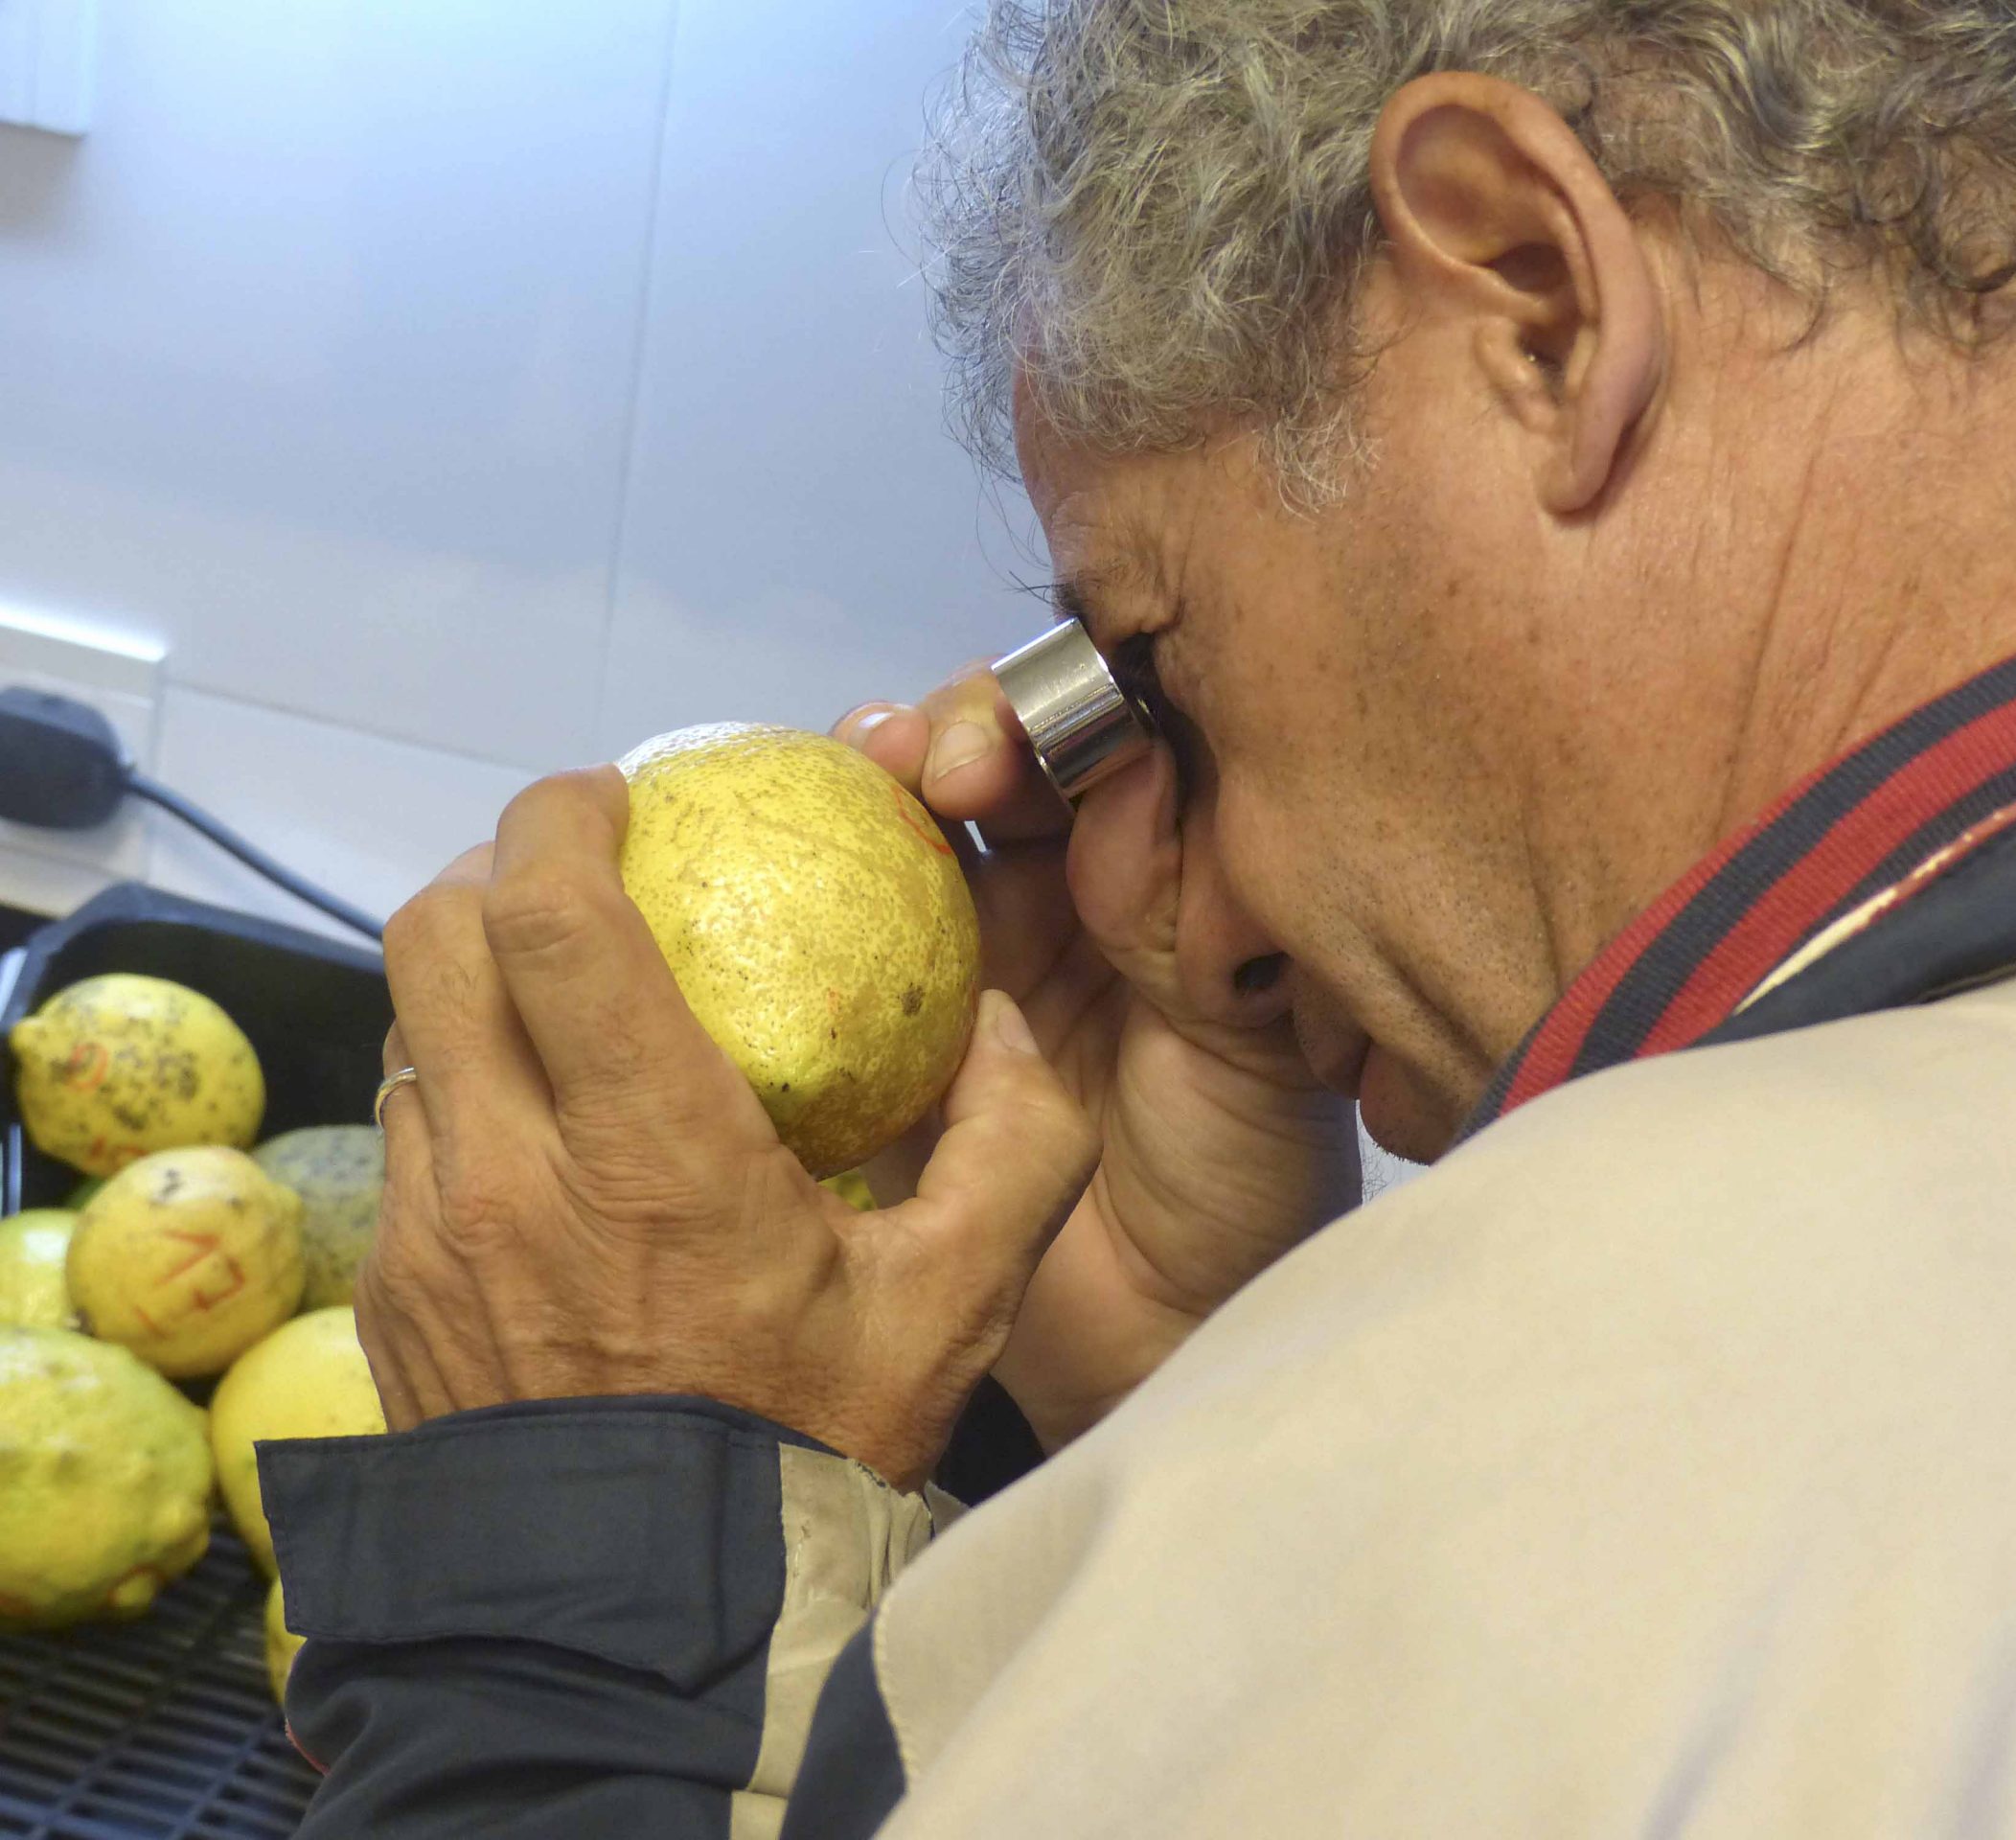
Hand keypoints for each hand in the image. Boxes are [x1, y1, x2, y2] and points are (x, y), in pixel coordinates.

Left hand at [361, 769, 1099, 1490]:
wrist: (661, 1624)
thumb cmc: (807, 1450)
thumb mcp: (953, 1305)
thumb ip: (1018, 1146)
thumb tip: (1006, 1026)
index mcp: (648, 1152)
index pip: (546, 917)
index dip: (559, 816)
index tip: (610, 795)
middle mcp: (510, 1176)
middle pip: (432, 938)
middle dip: (491, 869)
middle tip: (574, 873)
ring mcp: (436, 1239)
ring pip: (410, 1036)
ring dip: (472, 987)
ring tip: (560, 1008)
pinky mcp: (400, 1298)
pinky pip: (409, 1140)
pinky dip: (462, 1092)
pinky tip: (541, 1140)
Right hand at [834, 676, 1359, 1451]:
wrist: (1162, 1334)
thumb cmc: (1239, 1186)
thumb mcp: (1248, 1035)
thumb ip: (1187, 908)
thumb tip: (1131, 767)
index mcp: (1161, 875)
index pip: (1105, 746)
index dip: (1066, 709)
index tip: (1044, 734)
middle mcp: (1060, 895)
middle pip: (995, 759)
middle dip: (963, 728)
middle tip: (941, 762)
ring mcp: (964, 956)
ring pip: (907, 823)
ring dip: (879, 770)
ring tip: (872, 759)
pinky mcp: (884, 1027)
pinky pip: (834, 937)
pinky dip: (808, 883)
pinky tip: (796, 856)